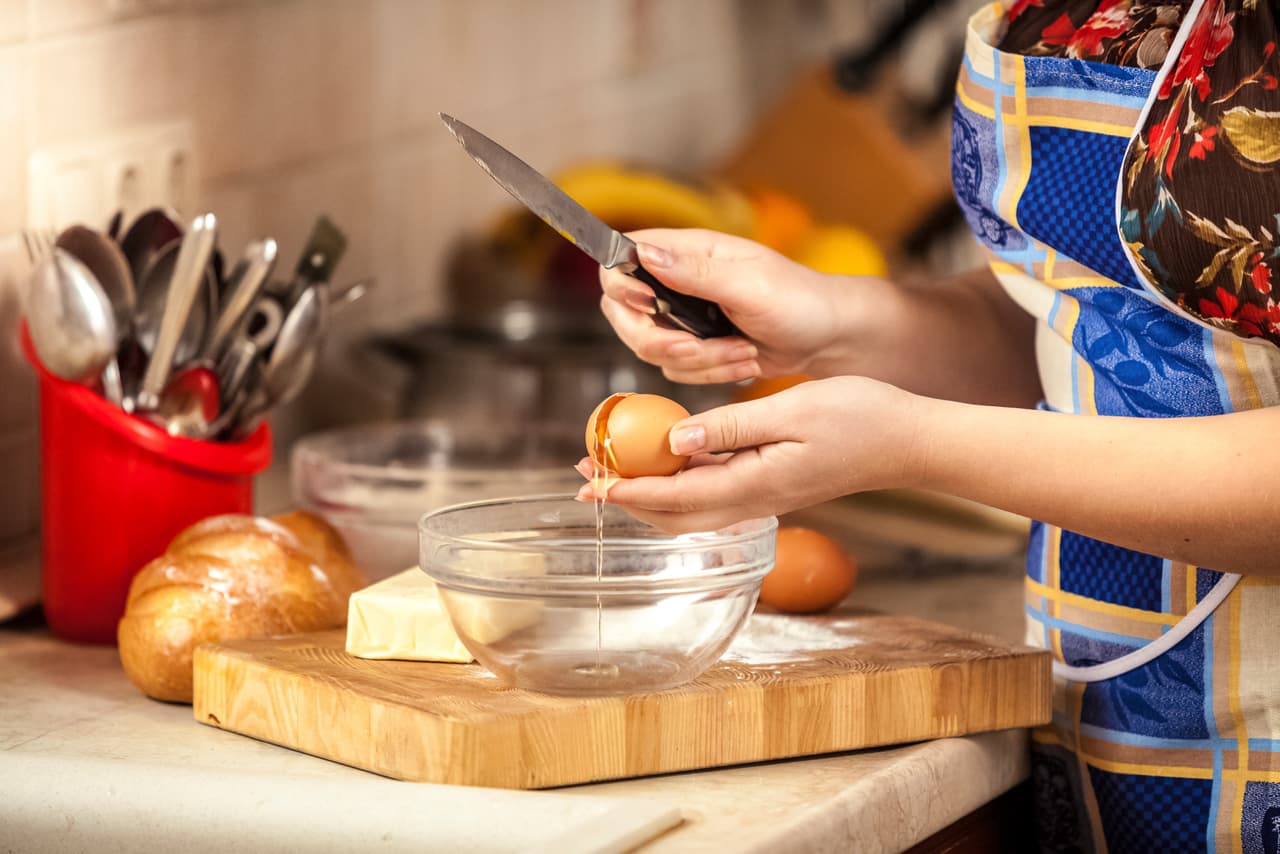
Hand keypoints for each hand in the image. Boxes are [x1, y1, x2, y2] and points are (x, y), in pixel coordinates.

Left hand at [574, 376, 922, 532]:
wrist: (909, 442)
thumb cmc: (860, 417)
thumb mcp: (791, 410)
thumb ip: (730, 426)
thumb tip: (673, 440)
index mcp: (754, 484)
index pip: (672, 496)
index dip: (625, 489)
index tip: (588, 480)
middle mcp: (754, 500)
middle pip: (673, 514)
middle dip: (625, 496)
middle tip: (586, 475)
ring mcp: (765, 496)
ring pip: (690, 509)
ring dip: (648, 492)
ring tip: (615, 469)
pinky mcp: (773, 486)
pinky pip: (713, 494)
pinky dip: (679, 484)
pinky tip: (668, 459)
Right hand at [600, 229, 858, 383]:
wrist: (827, 338)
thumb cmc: (799, 300)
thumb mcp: (748, 283)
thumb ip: (693, 271)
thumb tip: (643, 251)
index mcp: (686, 252)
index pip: (621, 261)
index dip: (623, 287)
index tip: (650, 304)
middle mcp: (676, 282)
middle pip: (623, 314)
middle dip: (660, 340)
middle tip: (694, 346)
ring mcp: (682, 317)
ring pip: (651, 349)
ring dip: (698, 360)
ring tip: (742, 350)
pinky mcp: (694, 347)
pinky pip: (676, 371)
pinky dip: (710, 373)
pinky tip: (743, 359)